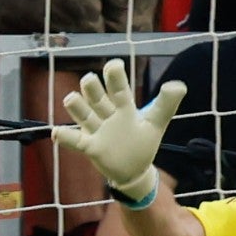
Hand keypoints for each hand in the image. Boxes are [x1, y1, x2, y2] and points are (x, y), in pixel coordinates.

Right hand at [52, 59, 186, 199]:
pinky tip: (57, 132)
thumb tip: (178, 84)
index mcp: (124, 107)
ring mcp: (97, 130)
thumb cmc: (143, 142)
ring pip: (84, 114)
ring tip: (71, 99)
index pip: (119, 89)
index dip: (115, 76)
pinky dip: (66, 137)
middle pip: (97, 97)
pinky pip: (76, 141)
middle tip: (90, 80)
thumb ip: (167, 104)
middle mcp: (108, 115)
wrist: (134, 170)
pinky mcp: (91, 147)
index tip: (114, 65)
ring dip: (77, 107)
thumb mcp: (157, 123)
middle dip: (92, 88)